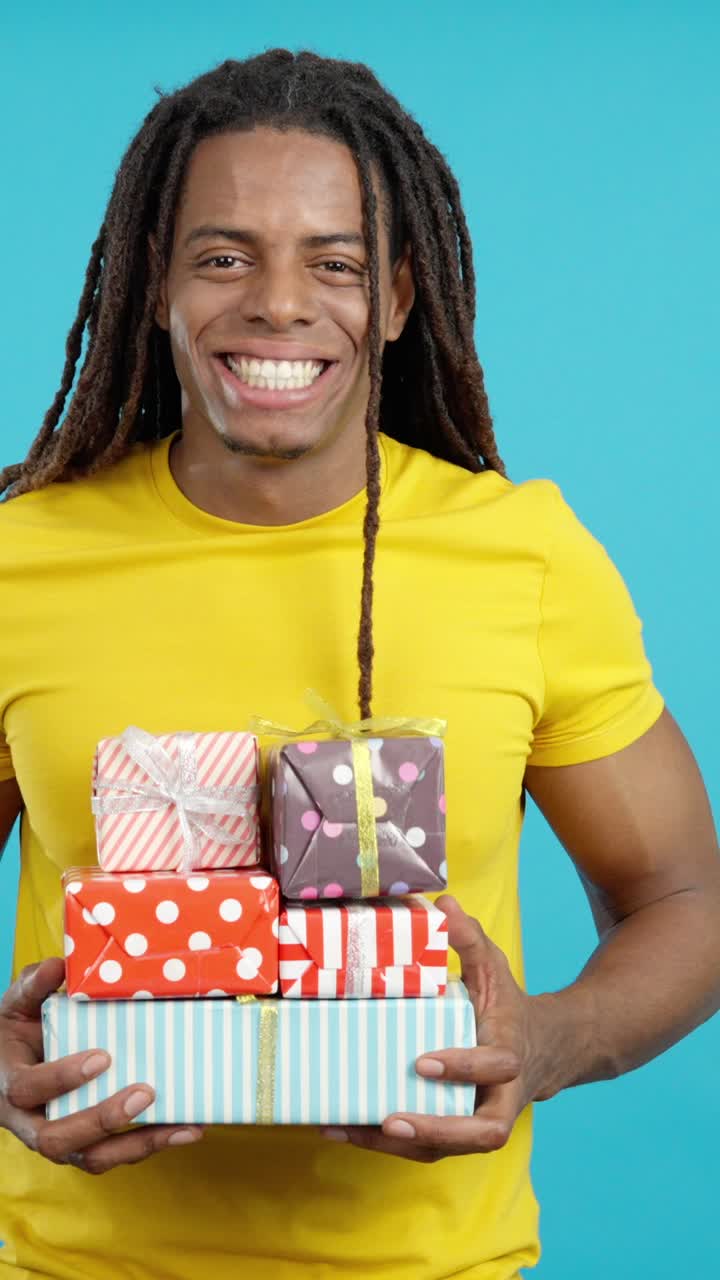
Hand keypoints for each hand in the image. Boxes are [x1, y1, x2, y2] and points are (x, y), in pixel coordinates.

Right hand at [0, 958, 203, 1173]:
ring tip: (183, 1126)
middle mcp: (30, 1121)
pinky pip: (114, 1155)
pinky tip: (186, 1129)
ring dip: (138, 1145)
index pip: (28, 1089)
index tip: (102, 1057)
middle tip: (145, 1093)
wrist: (10, 1063)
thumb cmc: (18, 1031)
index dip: (62, 1078)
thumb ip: (34, 984)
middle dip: (103, 1119)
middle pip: (57, 1138)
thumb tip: (59, 966)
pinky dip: (151, 1145)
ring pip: (91, 1158)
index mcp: (11, 1083)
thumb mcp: (18, 1004)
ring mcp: (58, 1138)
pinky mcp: (84, 1145)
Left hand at [322, 895, 547, 1160]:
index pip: (496, 1067)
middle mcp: (499, 1096)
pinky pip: (425, 1147)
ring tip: (351, 1127)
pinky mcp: (456, 1130)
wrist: (544, 1050)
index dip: (464, 1068)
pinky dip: (385, 1144)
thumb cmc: (508, 1007)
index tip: (423, 1062)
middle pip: (483, 1133)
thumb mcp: (494, 968)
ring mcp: (478, 1119)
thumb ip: (470, 938)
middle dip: (438, 1130)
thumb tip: (442, 903)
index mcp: (510, 1055)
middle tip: (391, 1119)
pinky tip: (345, 1127)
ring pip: (448, 1148)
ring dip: (399, 1145)